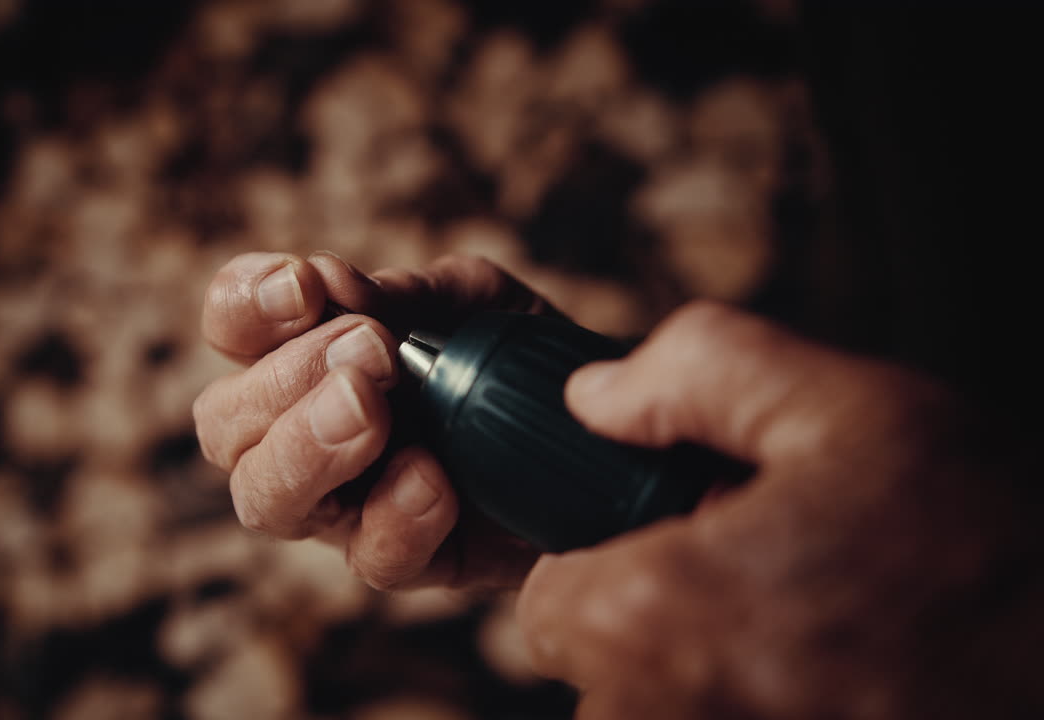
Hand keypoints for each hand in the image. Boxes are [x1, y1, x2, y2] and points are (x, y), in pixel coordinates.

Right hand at [193, 251, 555, 589]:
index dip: (245, 304)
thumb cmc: (513, 356)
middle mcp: (302, 432)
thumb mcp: (473, 301)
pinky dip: (395, 514)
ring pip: (265, 499)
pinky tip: (433, 478)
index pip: (232, 325)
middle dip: (285, 379)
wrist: (594, 426)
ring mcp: (345, 504)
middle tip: (370, 348)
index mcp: (306, 354)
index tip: (305, 285)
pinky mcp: (405, 557)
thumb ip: (405, 294)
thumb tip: (335, 286)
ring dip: (306, 447)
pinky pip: (370, 556)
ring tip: (370, 410)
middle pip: (225, 422)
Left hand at [517, 302, 1043, 718]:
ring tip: (814, 635)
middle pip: (603, 668)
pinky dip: (751, 706)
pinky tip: (833, 681)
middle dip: (663, 621)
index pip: (546, 605)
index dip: (603, 563)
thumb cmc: (990, 551)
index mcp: (653, 617)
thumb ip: (697, 372)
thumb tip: (597, 396)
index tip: (676, 547)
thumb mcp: (851, 409)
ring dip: (713, 674)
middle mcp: (657, 718)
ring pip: (655, 711)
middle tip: (769, 586)